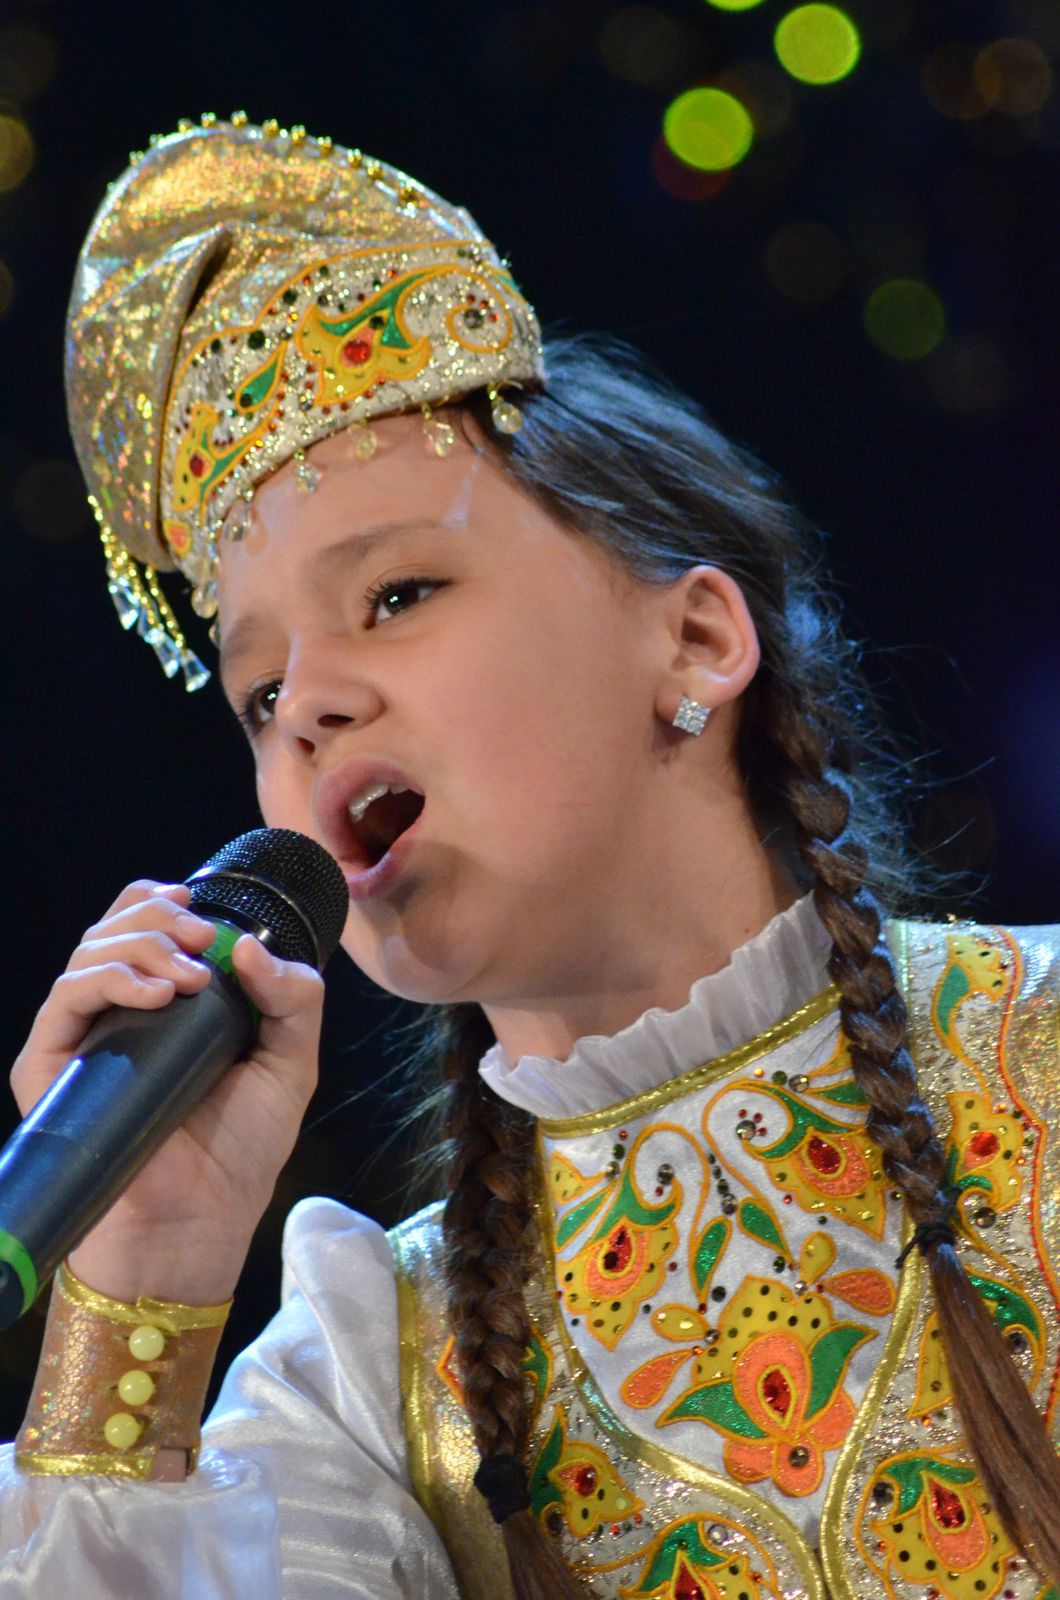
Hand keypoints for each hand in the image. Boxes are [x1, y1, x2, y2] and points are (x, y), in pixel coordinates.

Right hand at [10, 879, 325, 1304]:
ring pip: (89, 954)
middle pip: (115, 928)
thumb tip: (249, 947)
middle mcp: (120, 1014)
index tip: (200, 906)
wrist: (200, 1224)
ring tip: (190, 974)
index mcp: (169, 1004)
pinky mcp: (52, 1069)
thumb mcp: (290, 1063)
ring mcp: (84, 1039)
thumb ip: (293, 1000)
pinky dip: (110, 979)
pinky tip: (160, 993)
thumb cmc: (240, 1150)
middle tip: (202, 936)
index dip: (163, 902)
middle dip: (160, 917)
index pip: (144, 925)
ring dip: (142, 944)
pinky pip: (65, 1000)